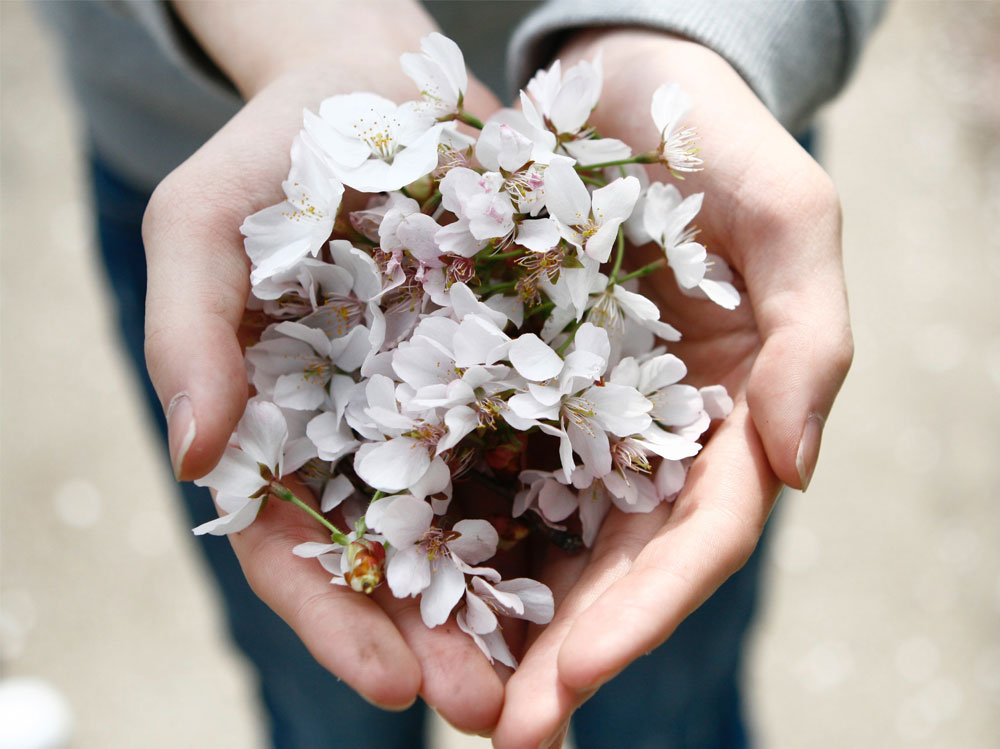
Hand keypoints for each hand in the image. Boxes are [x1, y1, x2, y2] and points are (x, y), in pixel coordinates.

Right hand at [142, 2, 506, 731]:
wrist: (374, 86)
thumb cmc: (272, 154)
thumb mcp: (203, 226)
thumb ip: (187, 335)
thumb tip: (195, 454)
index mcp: (282, 430)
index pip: (293, 550)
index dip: (335, 620)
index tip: (391, 686)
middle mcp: (367, 436)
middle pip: (398, 561)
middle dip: (440, 642)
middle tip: (494, 714)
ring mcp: (445, 405)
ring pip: (479, 522)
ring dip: (517, 604)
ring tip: (565, 671)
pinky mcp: (517, 363)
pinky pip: (547, 440)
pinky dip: (573, 502)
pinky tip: (617, 552)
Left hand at [493, 30, 852, 746]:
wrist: (618, 84)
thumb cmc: (712, 138)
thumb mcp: (787, 213)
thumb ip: (812, 335)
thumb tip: (797, 470)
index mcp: (728, 415)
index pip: (697, 541)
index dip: (643, 616)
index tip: (572, 678)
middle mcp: (654, 436)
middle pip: (617, 568)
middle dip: (565, 653)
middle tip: (497, 730)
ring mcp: (579, 417)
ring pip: (548, 540)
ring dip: (503, 624)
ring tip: (444, 693)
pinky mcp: (510, 384)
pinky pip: (482, 468)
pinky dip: (454, 534)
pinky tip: (408, 588)